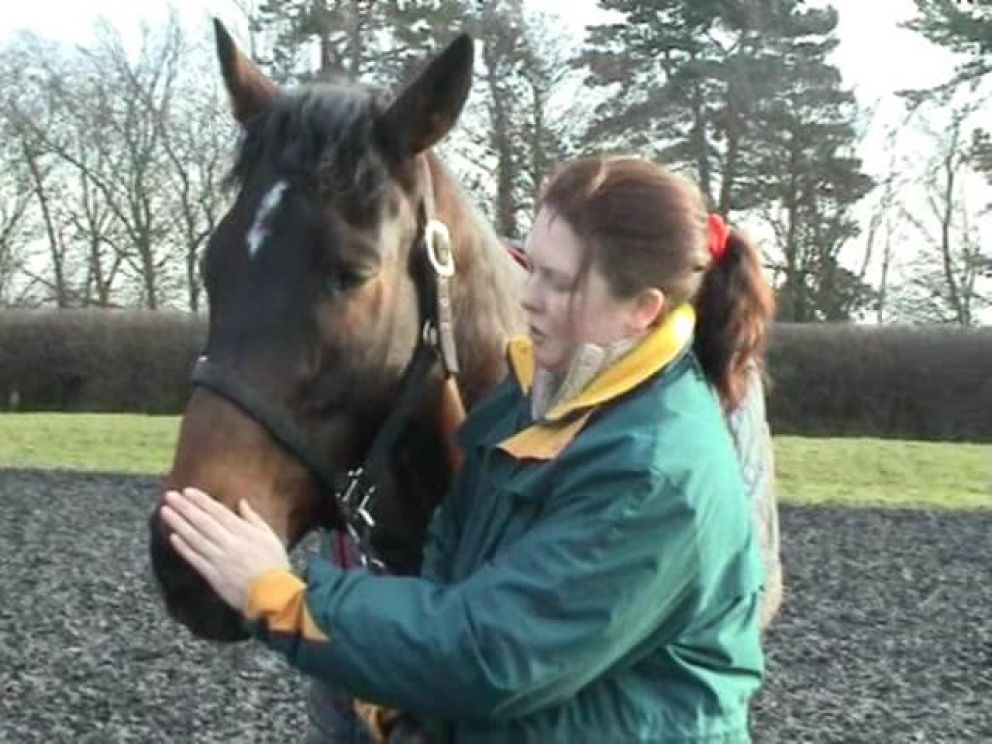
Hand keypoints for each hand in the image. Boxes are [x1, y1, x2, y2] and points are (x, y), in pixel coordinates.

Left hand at [160, 487, 290, 612]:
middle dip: (185, 507)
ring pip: (195, 538)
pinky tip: (173, 537)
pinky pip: (195, 559)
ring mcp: (219, 559)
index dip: (201, 501)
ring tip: (165, 512)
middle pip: (203, 522)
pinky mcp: (213, 576)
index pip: (218, 512)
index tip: (187, 491)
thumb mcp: (270, 537)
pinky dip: (184, 548)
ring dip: (179, 524)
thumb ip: (254, 518)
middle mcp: (229, 543)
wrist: (273, 596)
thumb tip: (241, 502)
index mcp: (244, 532)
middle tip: (169, 496)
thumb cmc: (275, 565)